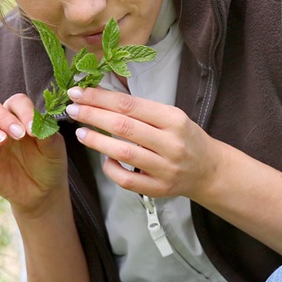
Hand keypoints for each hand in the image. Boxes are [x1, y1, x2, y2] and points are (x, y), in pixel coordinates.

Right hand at [0, 93, 66, 214]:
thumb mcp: (53, 149)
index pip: (15, 102)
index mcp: (17, 115)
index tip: (33, 129)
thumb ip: (47, 135)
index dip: (24, 112)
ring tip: (1, 141)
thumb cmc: (48, 163)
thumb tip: (36, 126)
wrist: (42, 191)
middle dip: (0, 115)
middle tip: (17, 135)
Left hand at [64, 85, 224, 199]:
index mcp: (173, 119)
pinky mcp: (159, 189)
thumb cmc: (184, 138)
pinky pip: (127, 180)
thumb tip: (101, 95)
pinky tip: (104, 158)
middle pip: (123, 126)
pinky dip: (111, 168)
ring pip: (124, 153)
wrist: (209, 170)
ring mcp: (165, 168)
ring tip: (80, 132)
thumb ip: (140, 109)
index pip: (130, 105)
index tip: (79, 92)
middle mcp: (171, 143)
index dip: (100, 98)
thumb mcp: (171, 116)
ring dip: (97, 141)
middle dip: (93, 115)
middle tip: (72, 109)